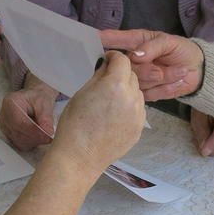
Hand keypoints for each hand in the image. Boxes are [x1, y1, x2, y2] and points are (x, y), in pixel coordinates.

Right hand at [0, 76, 59, 150]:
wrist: (33, 99)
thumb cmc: (38, 98)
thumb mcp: (45, 103)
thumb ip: (46, 117)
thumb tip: (48, 133)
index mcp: (10, 103)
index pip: (20, 122)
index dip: (34, 132)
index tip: (48, 136)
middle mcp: (3, 115)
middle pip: (18, 133)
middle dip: (36, 138)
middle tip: (49, 137)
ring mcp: (4, 126)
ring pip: (19, 141)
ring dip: (33, 141)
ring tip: (43, 134)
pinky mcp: (7, 134)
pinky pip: (19, 144)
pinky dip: (30, 143)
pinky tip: (37, 136)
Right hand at [49, 52, 145, 175]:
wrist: (80, 157)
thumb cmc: (74, 124)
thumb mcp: (82, 93)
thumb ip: (98, 76)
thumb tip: (106, 65)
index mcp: (116, 85)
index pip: (122, 60)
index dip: (114, 57)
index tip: (107, 60)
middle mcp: (132, 97)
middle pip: (132, 75)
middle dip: (120, 74)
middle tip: (106, 82)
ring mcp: (138, 115)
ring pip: (137, 93)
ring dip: (127, 91)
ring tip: (110, 102)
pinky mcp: (139, 129)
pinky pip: (138, 110)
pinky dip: (129, 108)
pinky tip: (114, 116)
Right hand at [99, 28, 203, 100]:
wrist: (198, 71)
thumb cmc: (182, 50)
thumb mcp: (170, 42)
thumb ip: (153, 47)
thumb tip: (135, 54)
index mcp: (136, 42)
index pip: (115, 40)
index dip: (104, 39)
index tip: (93, 37)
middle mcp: (133, 61)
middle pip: (124, 67)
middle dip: (145, 70)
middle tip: (161, 70)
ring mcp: (138, 77)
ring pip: (136, 81)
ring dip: (159, 78)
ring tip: (175, 72)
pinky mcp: (146, 93)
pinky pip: (148, 94)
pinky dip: (164, 88)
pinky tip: (174, 82)